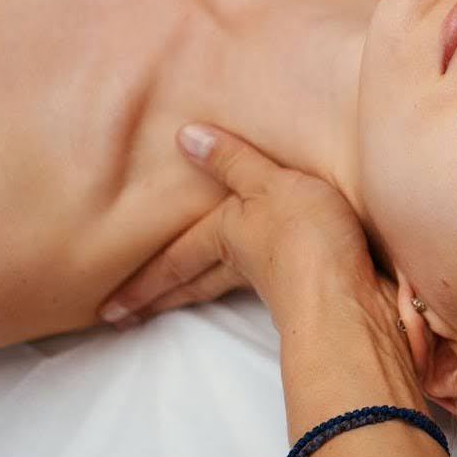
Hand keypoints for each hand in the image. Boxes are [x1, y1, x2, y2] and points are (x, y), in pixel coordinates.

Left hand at [97, 125, 389, 329]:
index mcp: (226, 237)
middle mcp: (244, 264)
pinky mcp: (310, 294)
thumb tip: (184, 136)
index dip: (142, 283)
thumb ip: (233, 161)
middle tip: (122, 321)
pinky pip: (267, 288)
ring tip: (179, 305)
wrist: (348, 294)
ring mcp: (277, 285)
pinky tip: (266, 285)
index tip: (107, 310)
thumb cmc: (304, 235)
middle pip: (191, 284)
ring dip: (198, 298)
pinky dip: (254, 288)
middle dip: (159, 299)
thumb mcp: (268, 184)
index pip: (174, 261)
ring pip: (223, 290)